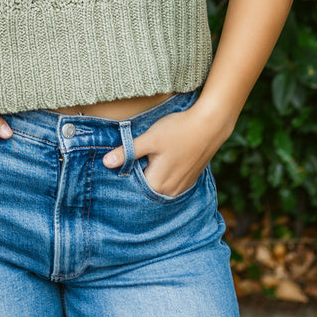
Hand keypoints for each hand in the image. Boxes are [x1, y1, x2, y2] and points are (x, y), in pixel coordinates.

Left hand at [101, 103, 227, 196]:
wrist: (209, 125)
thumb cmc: (178, 130)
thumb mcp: (149, 139)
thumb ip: (127, 152)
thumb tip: (106, 163)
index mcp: (156, 184)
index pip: (131, 186)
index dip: (124, 174)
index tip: (119, 163)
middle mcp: (169, 191)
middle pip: (144, 188)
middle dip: (136, 176)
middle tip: (133, 158)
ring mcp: (181, 187)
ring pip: (157, 186)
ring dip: (150, 175)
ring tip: (148, 158)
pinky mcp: (189, 180)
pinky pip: (169, 183)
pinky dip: (163, 176)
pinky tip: (162, 161)